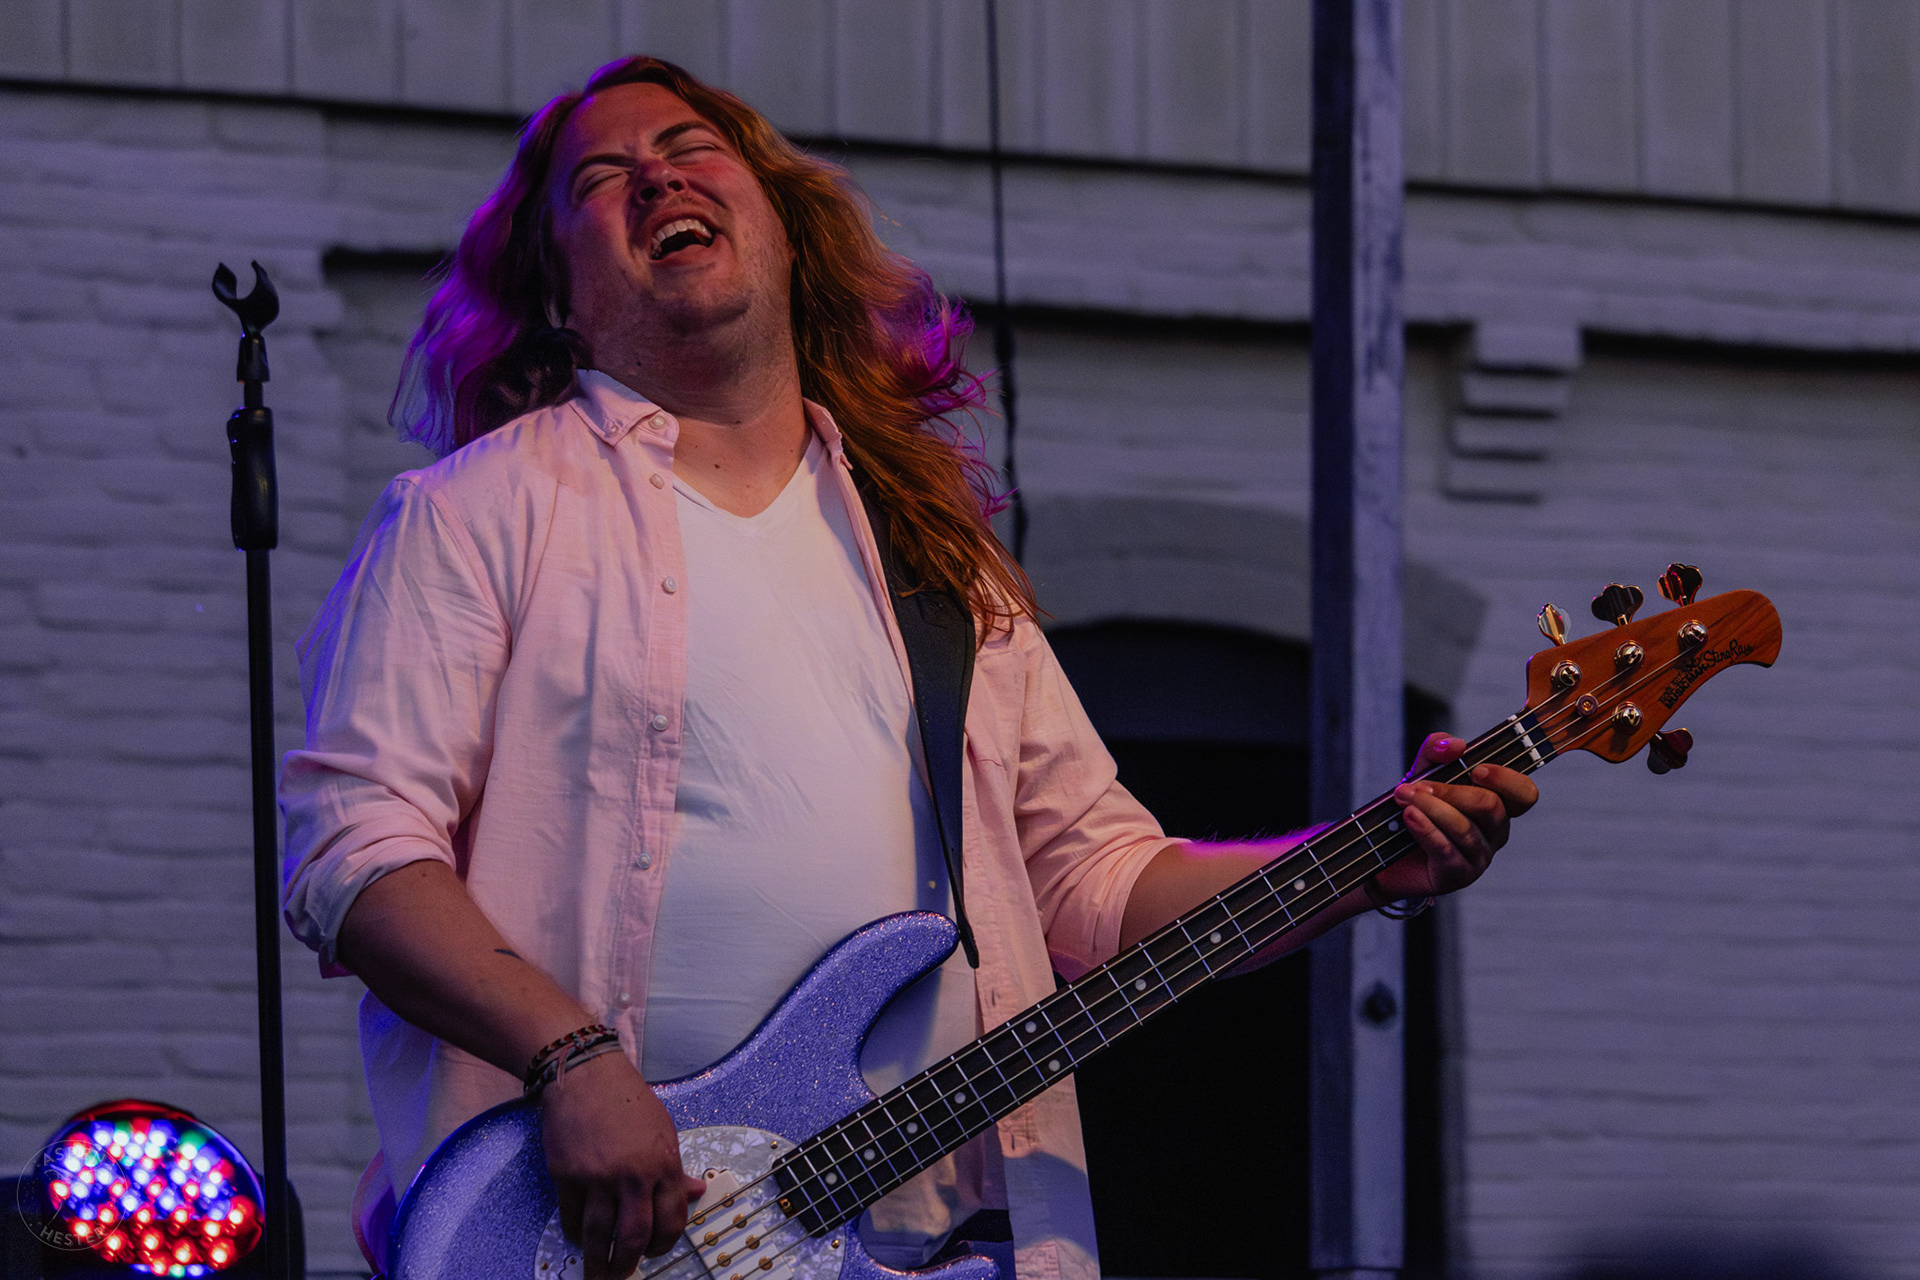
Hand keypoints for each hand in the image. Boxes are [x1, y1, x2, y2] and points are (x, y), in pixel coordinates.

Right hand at [540, 1049, 705, 1279]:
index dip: (665, 1243)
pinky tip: (578, 1240)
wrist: (585, 1075)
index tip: (656, 1253)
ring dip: (599, 1261)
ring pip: (600, 1234)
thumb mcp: (664, 1129)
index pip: (672, 1218)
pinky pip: (572, 1217)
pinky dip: (575, 1234)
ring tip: (598, 1274)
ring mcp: (598, 1176)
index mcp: (664, 1161)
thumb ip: (676, 1167)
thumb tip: (697, 1192)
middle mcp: (633, 1173)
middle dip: (629, 1263)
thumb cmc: (626, 1099)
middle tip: (622, 1276)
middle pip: (635, 1235)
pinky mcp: (567, 1175)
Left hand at [1369, 733, 1537, 902]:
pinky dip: (1426, 830)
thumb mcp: (1423, 771)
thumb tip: (1456, 745)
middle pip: (1490, 806)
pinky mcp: (1458, 876)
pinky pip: (1447, 851)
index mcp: (1497, 805)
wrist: (1385, 849)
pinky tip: (1409, 817)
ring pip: (1465, 828)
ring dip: (1431, 808)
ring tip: (1403, 797)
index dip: (1506, 779)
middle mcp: (1495, 832)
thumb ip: (1437, 751)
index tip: (1476, 769)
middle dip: (1451, 791)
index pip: (1524, 793)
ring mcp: (1479, 857)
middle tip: (1416, 786)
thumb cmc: (1415, 808)